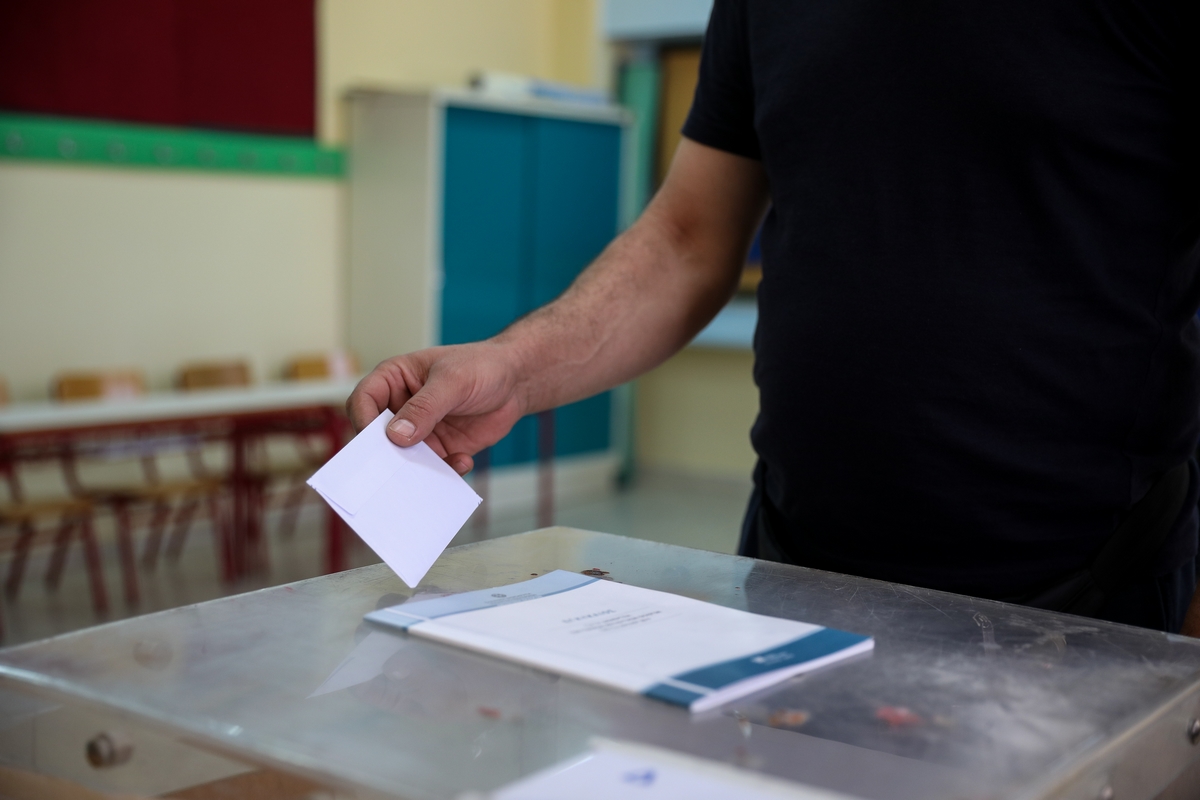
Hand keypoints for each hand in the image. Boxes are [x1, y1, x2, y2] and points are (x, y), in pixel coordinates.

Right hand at [346, 342, 526, 474]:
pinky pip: (432, 468)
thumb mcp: (453, 381)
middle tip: (393, 471)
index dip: (363, 421)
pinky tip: (463, 461)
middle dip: (385, 455)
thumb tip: (395, 435)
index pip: (363, 400)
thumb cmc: (482, 365)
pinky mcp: (440, 449)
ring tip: (433, 473)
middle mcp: (400, 408)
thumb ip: (425, 407)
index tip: (373, 442)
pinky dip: (444, 471)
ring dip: (415, 470)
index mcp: (394, 380)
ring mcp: (419, 431)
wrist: (516, 381)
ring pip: (403, 458)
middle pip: (377, 436)